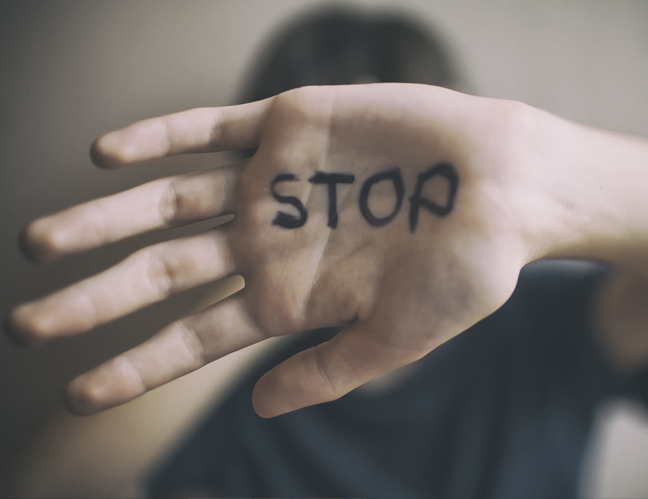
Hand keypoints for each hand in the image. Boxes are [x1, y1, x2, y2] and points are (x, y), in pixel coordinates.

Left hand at [7, 84, 538, 416]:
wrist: (508, 189)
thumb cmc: (464, 271)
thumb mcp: (396, 339)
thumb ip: (325, 373)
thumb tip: (255, 412)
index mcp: (289, 297)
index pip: (194, 337)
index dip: (136, 365)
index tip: (77, 394)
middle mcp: (269, 239)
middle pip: (165, 271)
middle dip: (97, 297)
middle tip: (28, 323)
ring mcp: (273, 183)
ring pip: (169, 200)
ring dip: (105, 219)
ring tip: (40, 243)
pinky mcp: (288, 126)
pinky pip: (209, 128)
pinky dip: (158, 138)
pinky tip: (107, 156)